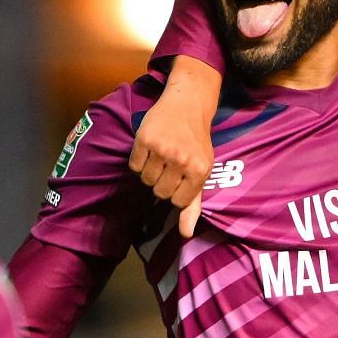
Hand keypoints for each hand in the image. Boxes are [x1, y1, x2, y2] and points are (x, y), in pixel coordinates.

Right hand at [129, 57, 220, 236]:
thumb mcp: (202, 171)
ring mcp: (163, 149)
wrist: (188, 103)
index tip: (181, 177)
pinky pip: (134, 166)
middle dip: (162, 182)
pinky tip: (150, 148)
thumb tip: (185, 234)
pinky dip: (139, 160)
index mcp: (200, 170)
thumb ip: (194, 204)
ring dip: (150, 171)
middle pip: (160, 192)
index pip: (177, 202)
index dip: (176, 192)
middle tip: (170, 164)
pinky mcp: (145, 138)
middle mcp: (182, 160)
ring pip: (146, 180)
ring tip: (161, 155)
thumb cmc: (196, 142)